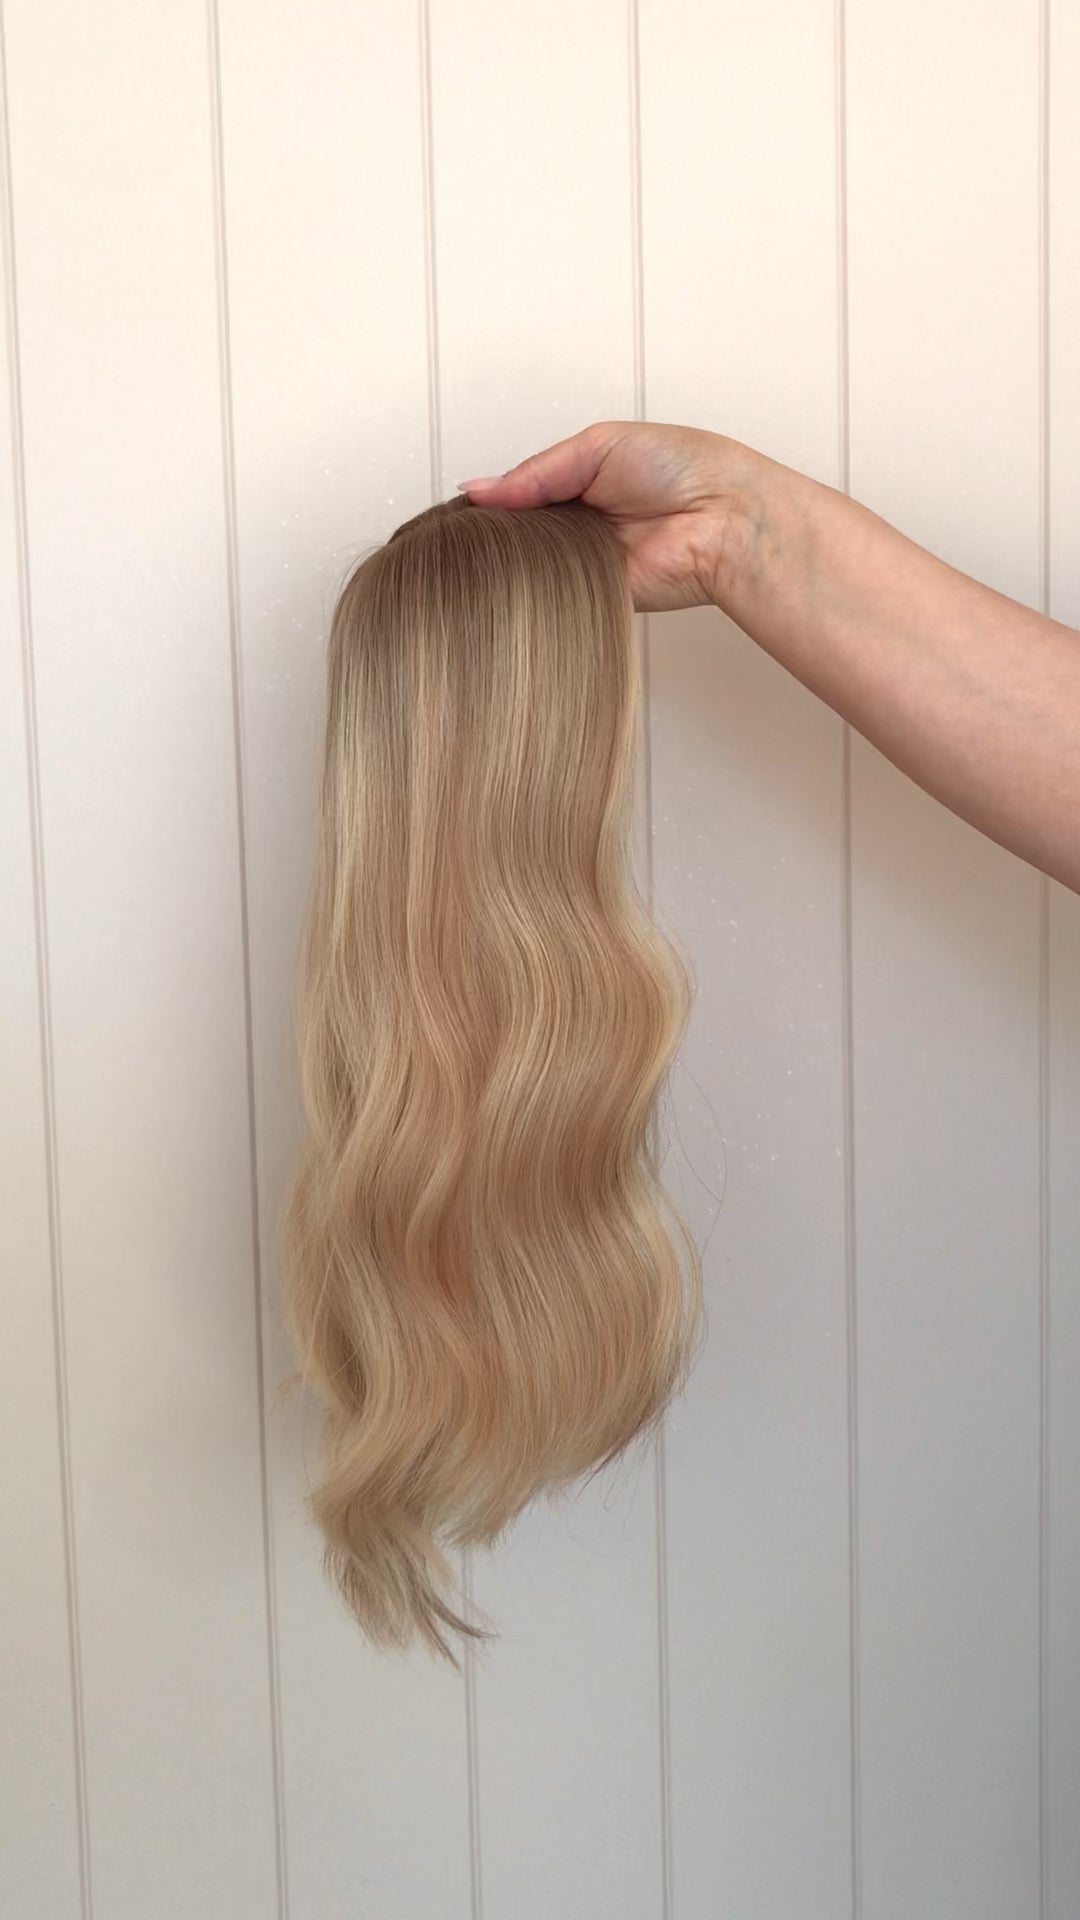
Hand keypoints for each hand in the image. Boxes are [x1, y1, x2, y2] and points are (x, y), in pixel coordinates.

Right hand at [459, 420, 771, 613]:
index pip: (520, 498)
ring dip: (510, 561)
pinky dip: (534, 589)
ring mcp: (584, 565)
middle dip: (495, 535)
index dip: (491, 504)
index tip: (457, 513)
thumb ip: (536, 473)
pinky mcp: (594, 600)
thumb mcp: (597, 448)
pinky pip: (552, 598)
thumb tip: (477, 491)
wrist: (725, 515)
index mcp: (580, 484)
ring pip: (529, 569)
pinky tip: (510, 580)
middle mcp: (579, 527)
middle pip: (519, 536)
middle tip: (462, 537)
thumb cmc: (682, 467)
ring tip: (482, 553)